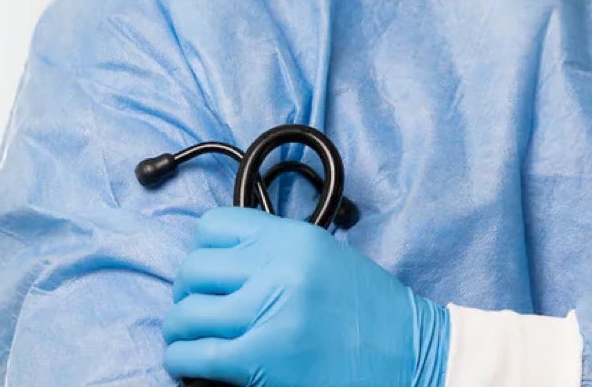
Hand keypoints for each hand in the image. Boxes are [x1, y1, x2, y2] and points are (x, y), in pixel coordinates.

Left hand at [164, 207, 447, 386]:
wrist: (411, 354)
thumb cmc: (370, 310)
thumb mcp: (325, 258)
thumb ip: (276, 251)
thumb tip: (221, 263)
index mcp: (292, 237)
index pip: (213, 226)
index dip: (202, 252)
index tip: (208, 273)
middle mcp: (276, 268)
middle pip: (193, 269)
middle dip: (187, 293)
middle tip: (195, 310)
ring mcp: (268, 312)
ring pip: (187, 313)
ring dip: (180, 329)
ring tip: (188, 340)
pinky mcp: (262, 358)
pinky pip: (197, 354)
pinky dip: (182, 360)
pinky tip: (189, 365)